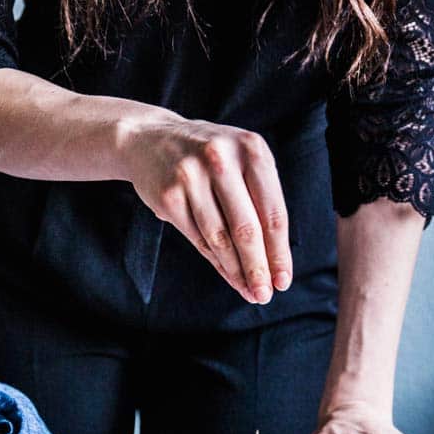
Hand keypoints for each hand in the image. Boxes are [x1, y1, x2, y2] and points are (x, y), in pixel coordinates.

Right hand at [124, 114, 291, 303]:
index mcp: (251, 149)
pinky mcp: (169, 196)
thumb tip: (275, 258)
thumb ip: (260, 198)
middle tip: (265, 294)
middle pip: (247, 228)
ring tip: (249, 291)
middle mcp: (221, 159)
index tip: (283, 279)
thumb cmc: (208, 157)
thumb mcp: (240, 160)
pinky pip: (198, 238)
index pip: (272, 211)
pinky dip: (215, 262)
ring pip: (220, 238)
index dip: (279, 251)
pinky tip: (227, 275)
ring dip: (236, 271)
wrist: (150, 139)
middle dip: (258, 267)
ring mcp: (191, 177)